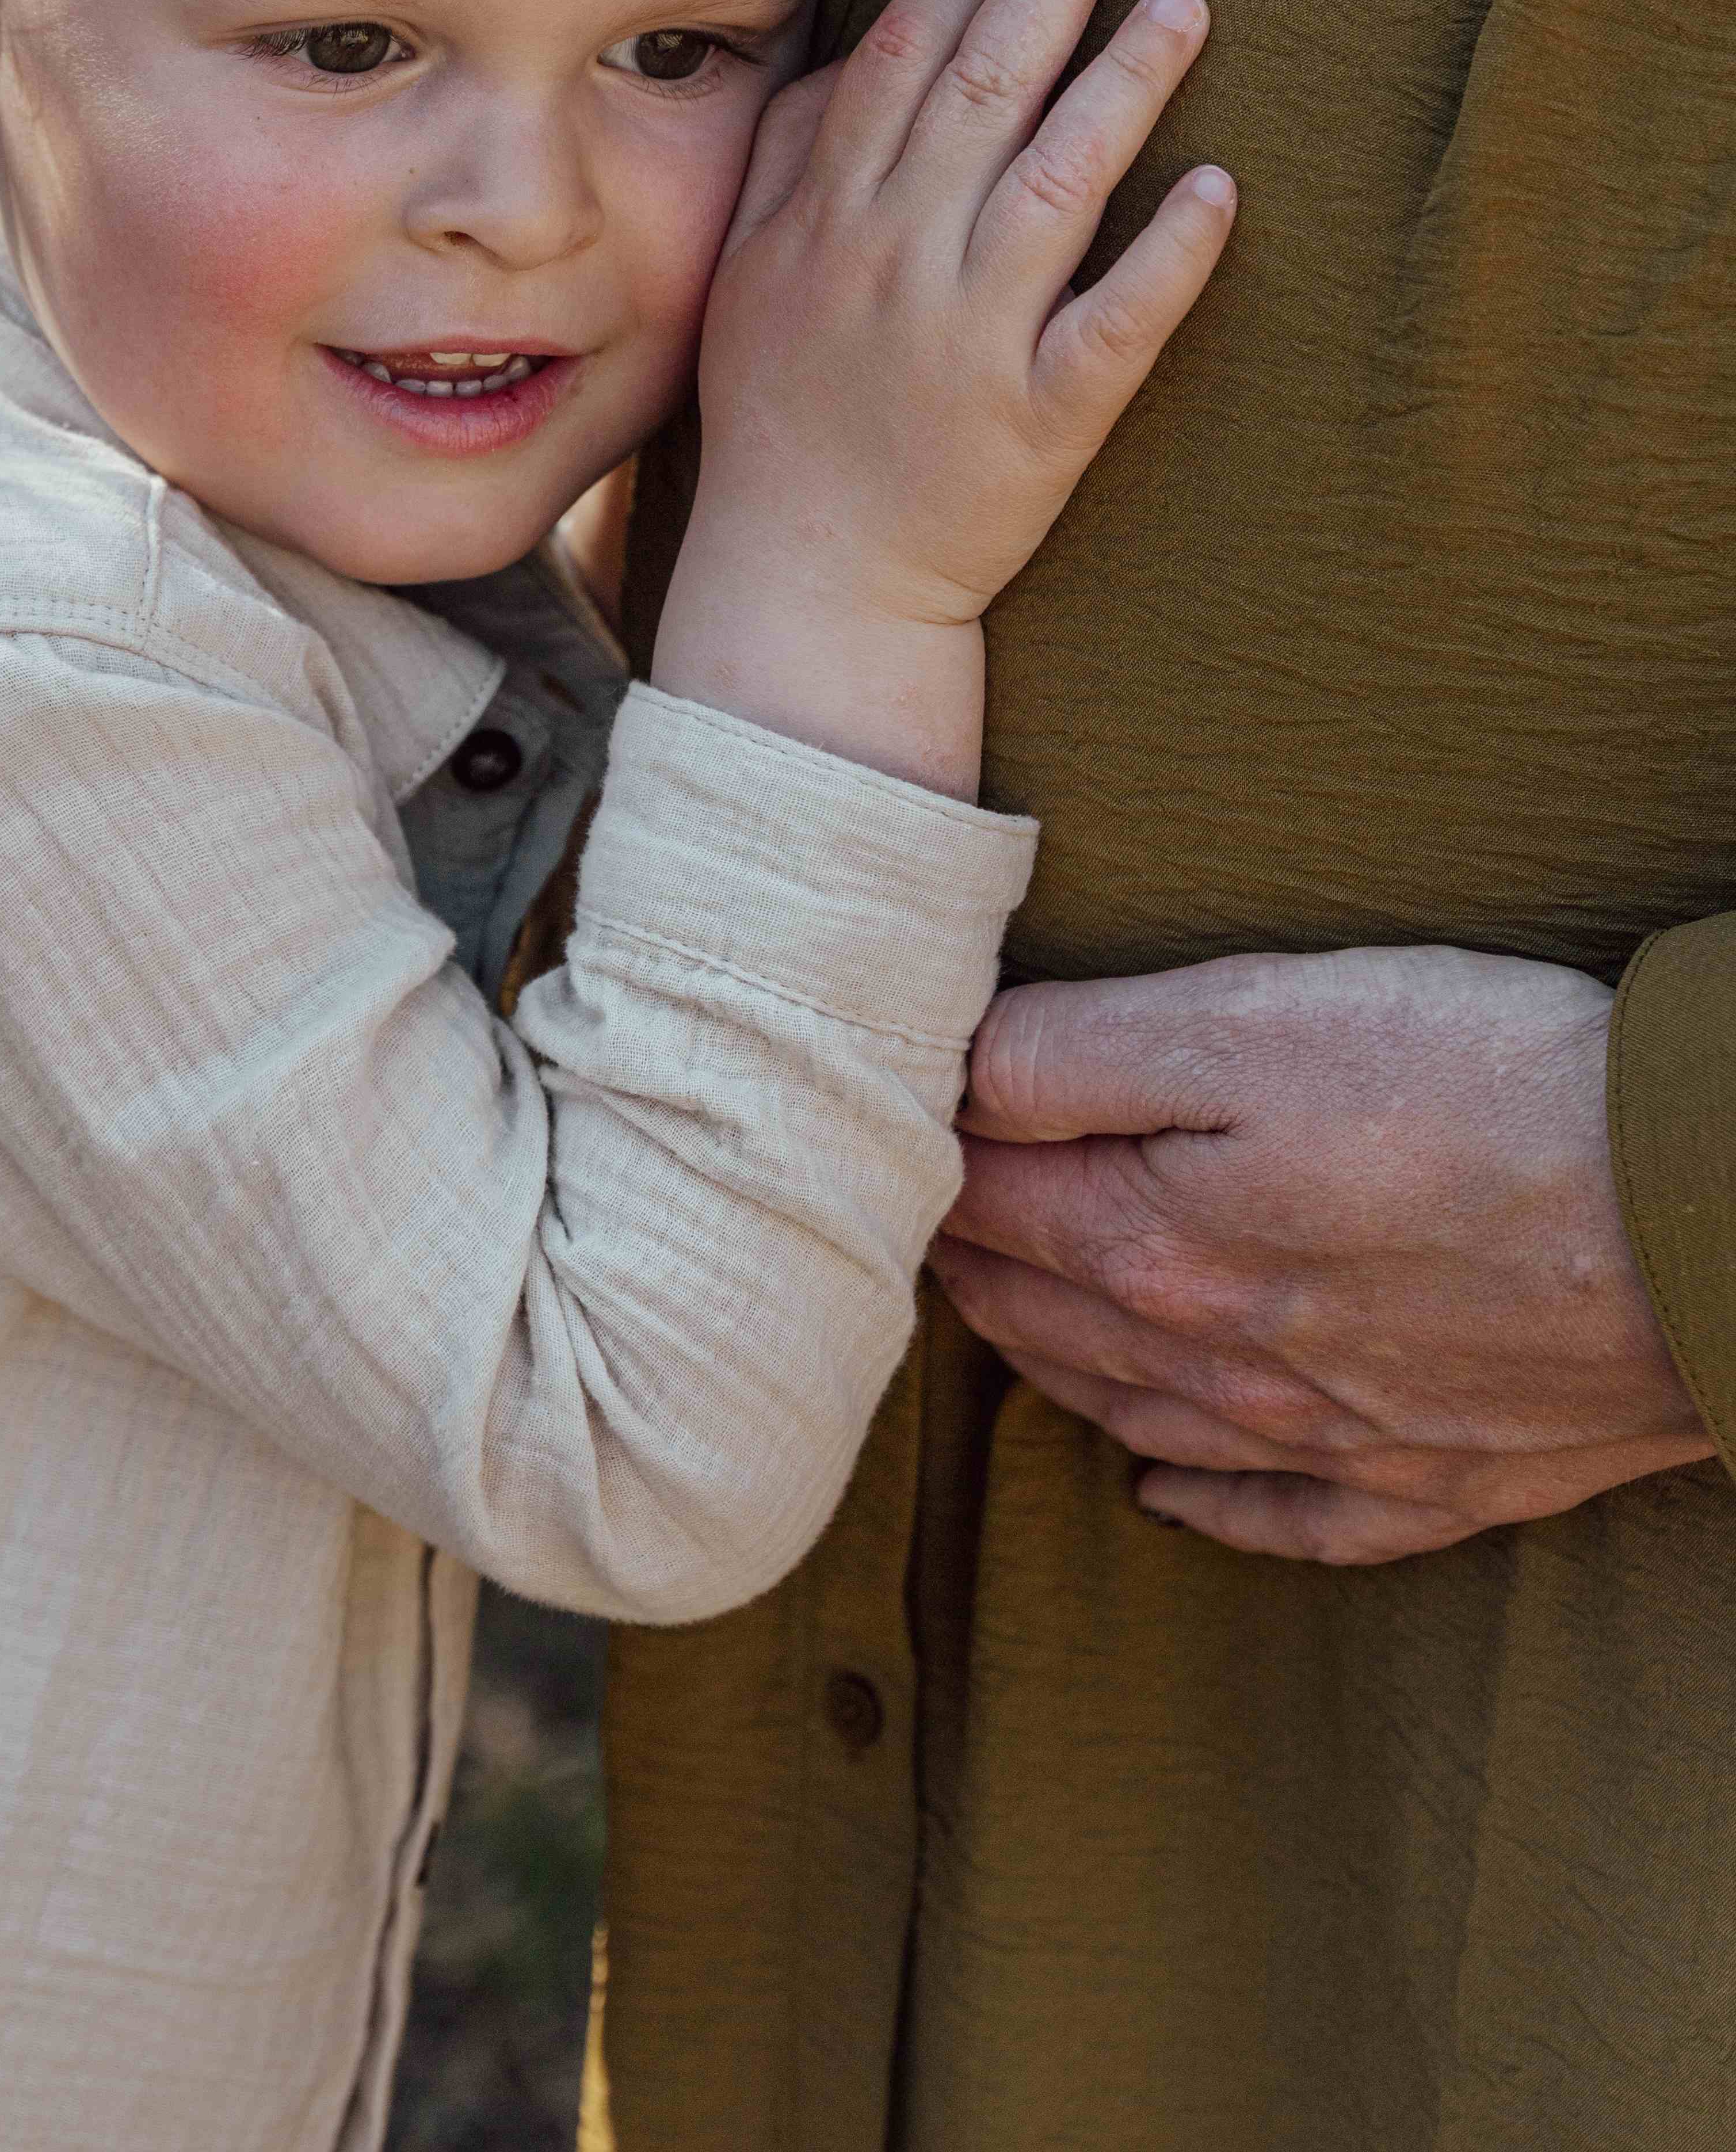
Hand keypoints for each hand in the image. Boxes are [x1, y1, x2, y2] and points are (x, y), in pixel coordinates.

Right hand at [652, 0, 1233, 794]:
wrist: (808, 583)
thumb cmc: (782, 420)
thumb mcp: (751, 276)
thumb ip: (791, 161)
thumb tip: (857, 54)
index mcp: (823, 223)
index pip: (897, 64)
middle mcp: (894, 264)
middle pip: (981, 91)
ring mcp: (969, 342)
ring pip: (1057, 184)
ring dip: (1125, 84)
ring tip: (1185, 7)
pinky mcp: (1041, 421)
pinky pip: (1116, 323)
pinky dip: (1168, 255)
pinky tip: (1218, 188)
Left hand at [933, 945, 1713, 1560]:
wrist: (1703, 1220)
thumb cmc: (1481, 1084)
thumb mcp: (1255, 1015)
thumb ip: (1083, 1053)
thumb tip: (950, 1074)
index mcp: (1158, 1245)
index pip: (988, 1208)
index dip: (926, 1161)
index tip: (878, 1132)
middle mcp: (1225, 1362)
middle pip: (1051, 1320)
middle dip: (969, 1269)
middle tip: (915, 1227)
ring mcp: (1336, 1433)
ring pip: (1146, 1415)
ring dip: (1059, 1372)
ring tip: (1004, 1327)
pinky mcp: (1441, 1474)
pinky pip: (1290, 1516)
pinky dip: (1213, 1506)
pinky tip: (1165, 1495)